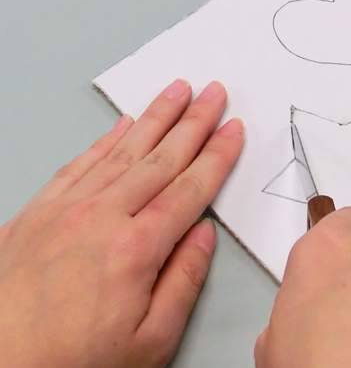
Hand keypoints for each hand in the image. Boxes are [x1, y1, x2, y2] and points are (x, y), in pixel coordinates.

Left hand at [0, 79, 243, 367]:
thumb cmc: (71, 362)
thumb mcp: (150, 341)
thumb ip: (184, 281)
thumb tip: (204, 234)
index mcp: (136, 248)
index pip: (190, 188)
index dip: (217, 155)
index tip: (233, 130)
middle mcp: (102, 217)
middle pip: (161, 158)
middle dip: (194, 121)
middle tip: (213, 93)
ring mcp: (66, 209)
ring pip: (122, 151)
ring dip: (155, 117)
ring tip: (176, 91)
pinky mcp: (37, 211)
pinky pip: (80, 163)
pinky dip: (105, 139)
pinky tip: (122, 124)